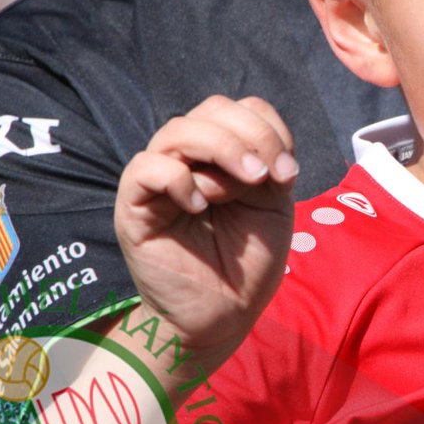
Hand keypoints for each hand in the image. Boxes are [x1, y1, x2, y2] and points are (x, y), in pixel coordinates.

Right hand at [114, 95, 297, 369]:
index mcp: (223, 154)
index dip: (269, 129)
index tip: (288, 172)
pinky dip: (179, 179)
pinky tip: (200, 207)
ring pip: (179, 130)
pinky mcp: (135, 206)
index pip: (241, 109)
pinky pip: (147, 168)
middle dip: (252, 136)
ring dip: (222, 150)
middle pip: (212, 109)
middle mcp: (189, 158)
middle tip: (269, 177)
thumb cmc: (247, 261)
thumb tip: (264, 145)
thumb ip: (270, 165)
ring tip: (247, 184)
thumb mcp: (273, 205)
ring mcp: (159, 178)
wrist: (225, 315)